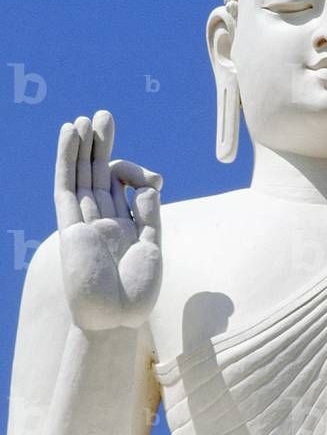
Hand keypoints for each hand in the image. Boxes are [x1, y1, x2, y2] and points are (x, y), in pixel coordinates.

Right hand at [54, 110, 162, 330]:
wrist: (116, 320)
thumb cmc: (138, 292)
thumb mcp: (153, 244)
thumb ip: (149, 211)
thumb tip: (148, 182)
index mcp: (126, 226)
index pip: (124, 186)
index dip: (133, 171)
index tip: (151, 177)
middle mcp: (103, 221)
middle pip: (99, 174)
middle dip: (102, 145)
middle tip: (105, 115)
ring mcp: (85, 222)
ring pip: (81, 176)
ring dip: (82, 146)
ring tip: (85, 118)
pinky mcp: (69, 226)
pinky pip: (65, 187)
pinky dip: (66, 159)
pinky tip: (69, 135)